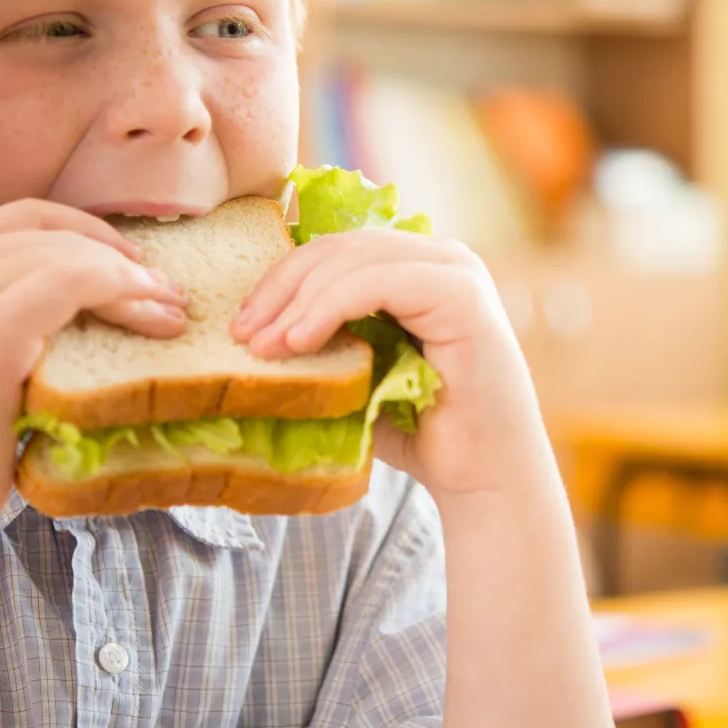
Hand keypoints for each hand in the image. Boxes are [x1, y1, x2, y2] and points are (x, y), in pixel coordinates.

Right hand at [0, 199, 188, 540]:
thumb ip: (9, 314)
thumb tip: (92, 303)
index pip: (26, 216)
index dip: (88, 230)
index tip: (133, 261)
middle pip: (53, 233)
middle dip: (120, 257)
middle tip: (170, 293)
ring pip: (70, 255)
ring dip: (132, 279)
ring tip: (172, 313)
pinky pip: (74, 281)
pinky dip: (121, 290)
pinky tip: (150, 315)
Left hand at [231, 230, 553, 500]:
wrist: (486, 481)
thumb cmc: (422, 434)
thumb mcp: (359, 373)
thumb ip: (326, 337)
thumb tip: (252, 324)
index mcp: (417, 267)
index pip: (336, 249)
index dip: (282, 277)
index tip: (242, 322)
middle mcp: (441, 258)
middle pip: (340, 246)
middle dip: (281, 286)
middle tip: (241, 332)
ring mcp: (456, 272)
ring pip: (355, 259)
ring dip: (298, 300)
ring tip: (262, 344)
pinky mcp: (463, 296)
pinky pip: (381, 282)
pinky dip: (331, 306)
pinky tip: (299, 340)